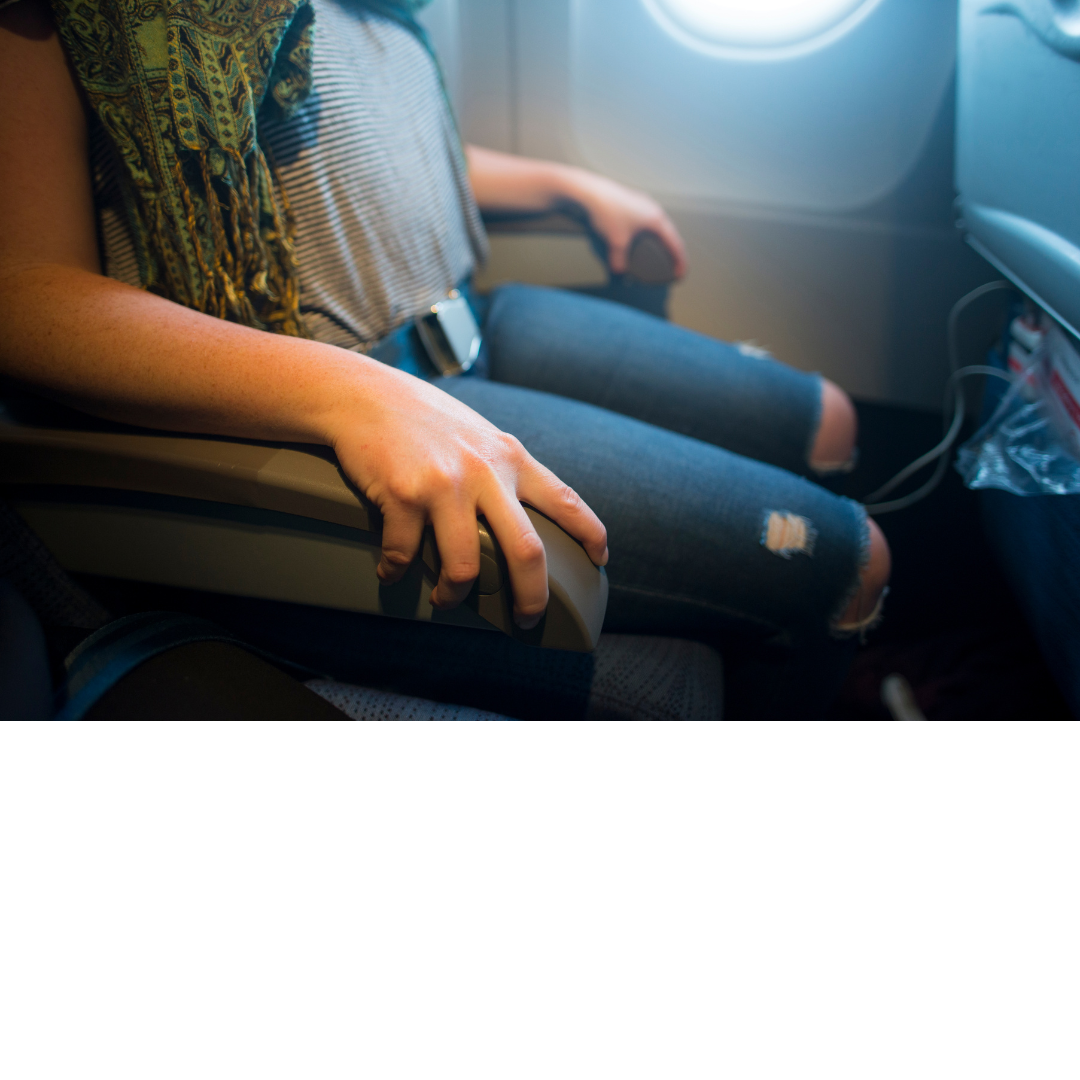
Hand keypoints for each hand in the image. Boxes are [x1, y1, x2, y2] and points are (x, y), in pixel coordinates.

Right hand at [329, 365, 608, 628]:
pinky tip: (392, 571)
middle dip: (531, 597)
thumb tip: (523, 512)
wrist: (363, 394)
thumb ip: (503, 469)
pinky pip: (406, 555)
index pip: (565, 500)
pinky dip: (397, 572)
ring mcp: (445, 485)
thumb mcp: (479, 434)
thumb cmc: (423, 417)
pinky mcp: (404, 495)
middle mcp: (485, 472)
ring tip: (445, 600)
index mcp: (510, 457)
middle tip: (526, 619)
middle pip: (526, 551)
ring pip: (466, 567)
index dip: (590, 534)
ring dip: (454, 595)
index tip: (601, 558)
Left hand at [566, 171, 687, 278]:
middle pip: (670, 233)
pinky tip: (643, 235)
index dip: (680, 261)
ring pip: (659, 225)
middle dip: (674, 250)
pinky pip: (648, 219)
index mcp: (656, 219)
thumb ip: (620, 259)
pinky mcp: (634, 200)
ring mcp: (644, 203)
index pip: (675, 243)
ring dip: (663, 239)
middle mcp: (653, 209)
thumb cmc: (608, 210)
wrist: (592, 191)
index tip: (681, 272)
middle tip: (675, 264)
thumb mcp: (617, 241)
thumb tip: (620, 269)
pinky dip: (650, 231)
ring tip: (662, 250)